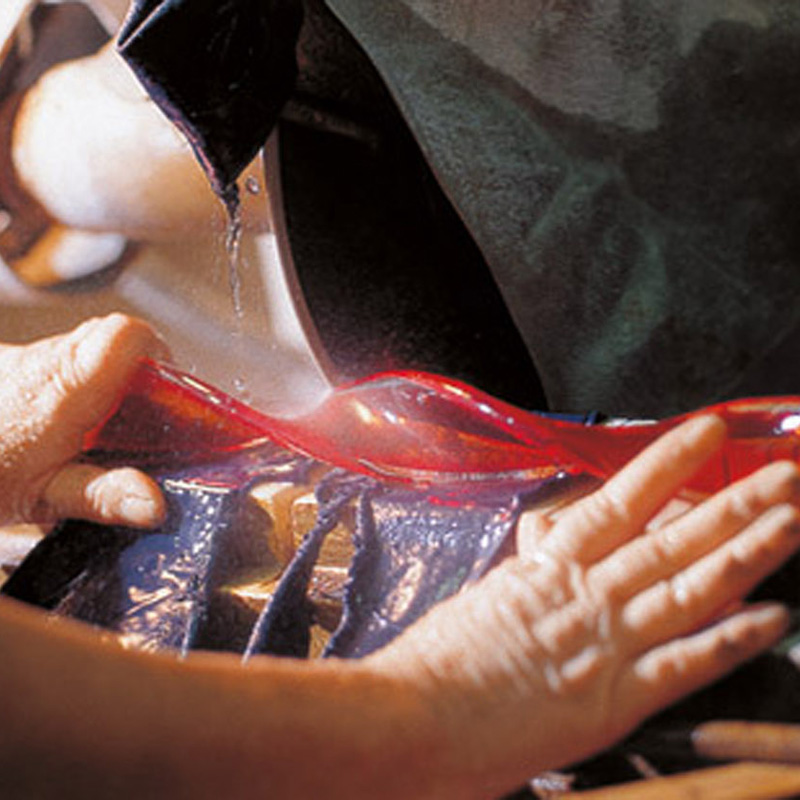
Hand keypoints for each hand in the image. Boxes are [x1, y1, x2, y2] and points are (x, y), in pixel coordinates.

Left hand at [0, 313, 166, 527]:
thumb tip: (154, 503)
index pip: (130, 334)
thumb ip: (103, 495)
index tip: (163, 393)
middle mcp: (47, 362)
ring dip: (104, 385)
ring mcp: (24, 359)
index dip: (158, 355)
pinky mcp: (10, 366)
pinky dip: (73, 389)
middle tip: (133, 423)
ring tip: (93, 432)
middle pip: (114, 341)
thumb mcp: (43, 498)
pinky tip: (58, 429)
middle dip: (137, 378)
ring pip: (87, 351)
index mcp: (66, 388)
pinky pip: (59, 362)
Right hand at [371, 415, 799, 797]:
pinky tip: (774, 617)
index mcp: (548, 568)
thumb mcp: (483, 600)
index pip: (619, 502)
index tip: (705, 432)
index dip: (667, 463)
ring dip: (746, 555)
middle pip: (671, 541)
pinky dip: (732, 641)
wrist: (416, 716)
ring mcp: (605, 646)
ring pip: (689, 590)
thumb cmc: (437, 661)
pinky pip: (684, 665)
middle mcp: (586, 597)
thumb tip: (550, 566)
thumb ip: (529, 581)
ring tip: (790, 523)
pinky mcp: (613, 701)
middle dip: (733, 505)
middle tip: (783, 475)